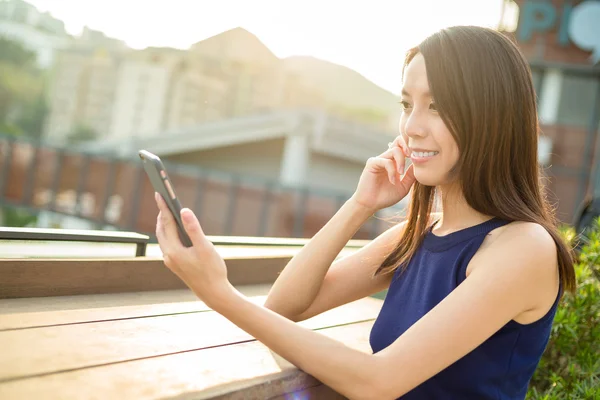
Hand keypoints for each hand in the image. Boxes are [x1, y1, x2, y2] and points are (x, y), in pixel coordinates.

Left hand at [154, 192, 233, 308]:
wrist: (213, 293)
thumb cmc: (212, 271)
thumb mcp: (205, 248)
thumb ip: (194, 229)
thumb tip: (184, 211)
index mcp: (174, 251)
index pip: (166, 224)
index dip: (163, 207)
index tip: (159, 194)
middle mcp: (169, 256)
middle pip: (161, 230)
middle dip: (161, 214)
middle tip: (162, 199)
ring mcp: (171, 262)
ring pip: (163, 238)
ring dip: (164, 224)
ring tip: (167, 211)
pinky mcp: (176, 265)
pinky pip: (168, 245)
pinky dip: (169, 234)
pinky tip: (176, 231)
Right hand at [350, 135, 415, 211]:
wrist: (371, 204)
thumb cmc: (386, 197)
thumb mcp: (404, 186)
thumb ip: (411, 176)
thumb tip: (419, 164)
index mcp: (394, 162)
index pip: (403, 146)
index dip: (412, 148)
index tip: (418, 158)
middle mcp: (387, 158)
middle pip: (398, 141)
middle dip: (407, 146)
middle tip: (412, 156)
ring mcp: (379, 160)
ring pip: (394, 150)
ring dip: (401, 162)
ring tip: (400, 174)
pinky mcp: (372, 163)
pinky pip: (386, 161)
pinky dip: (392, 170)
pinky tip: (392, 181)